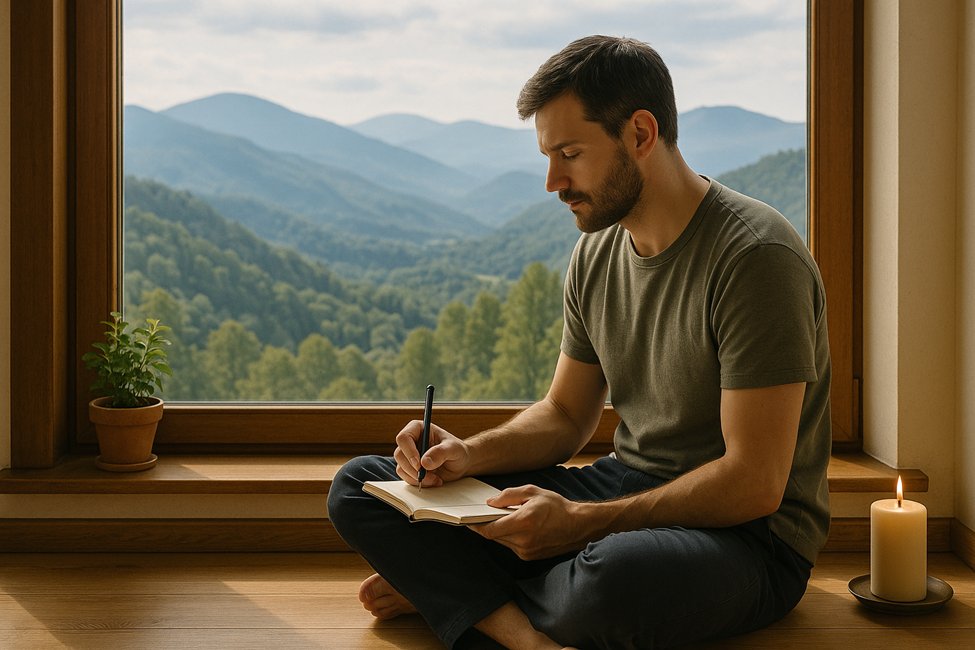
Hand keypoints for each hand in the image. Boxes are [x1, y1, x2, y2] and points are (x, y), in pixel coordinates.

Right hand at [393, 420, 470, 486]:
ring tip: (435, 478)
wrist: (461, 463)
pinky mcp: (410, 468)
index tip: (419, 464)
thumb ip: (440, 453)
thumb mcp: (454, 449)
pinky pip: (406, 477)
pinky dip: (418, 482)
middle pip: (399, 454)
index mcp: (418, 429)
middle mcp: (411, 441)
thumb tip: (424, 462)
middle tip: (427, 475)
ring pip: (401, 468)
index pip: (403, 438)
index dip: (409, 452)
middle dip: (413, 468)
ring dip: (416, 477)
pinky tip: (433, 480)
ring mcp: (409, 455)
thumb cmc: (458, 451)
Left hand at [469, 485, 591, 560]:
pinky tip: (512, 527)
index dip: (475, 525)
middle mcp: (523, 540)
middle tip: (479, 516)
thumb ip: (509, 496)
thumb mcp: (532, 492)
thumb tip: (490, 503)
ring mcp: (526, 551)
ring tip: (498, 519)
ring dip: (497, 532)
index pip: (490, 529)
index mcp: (523, 522)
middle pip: (493, 536)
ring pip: (501, 542)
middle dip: (485, 526)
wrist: (578, 525)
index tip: (467, 520)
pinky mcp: (529, 556)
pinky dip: (508, 537)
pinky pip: (511, 546)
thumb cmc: (557, 506)